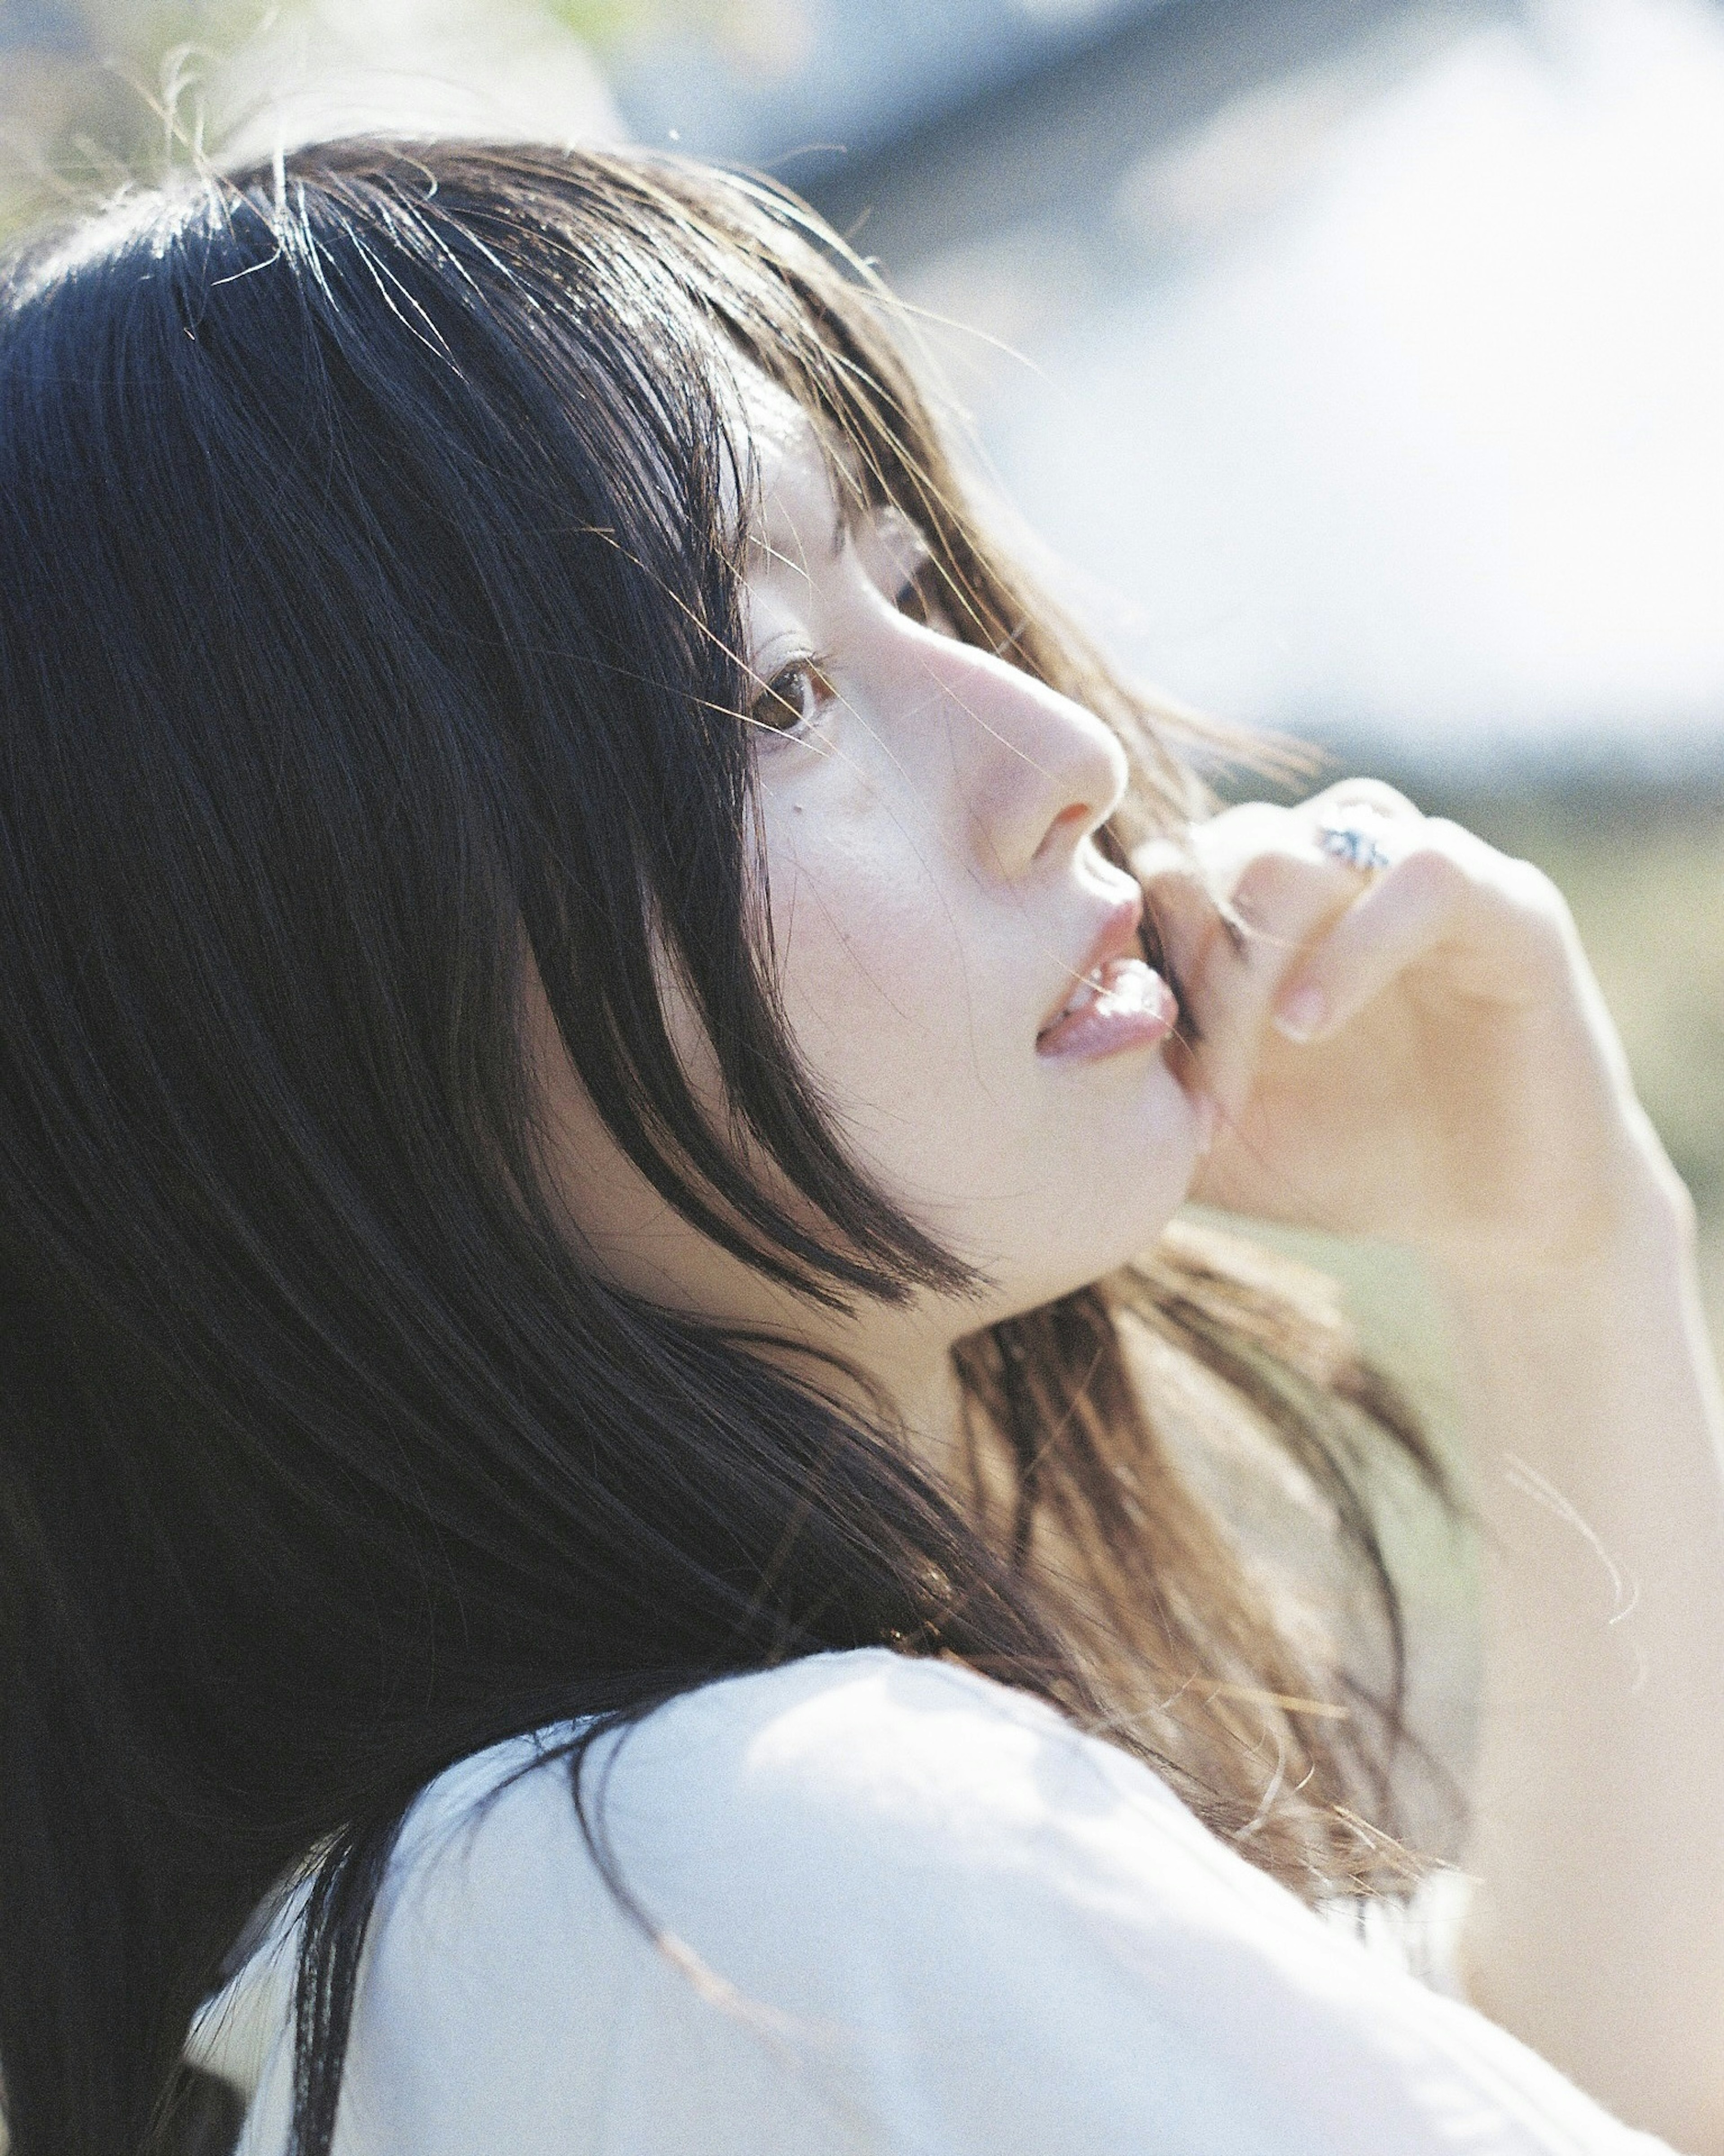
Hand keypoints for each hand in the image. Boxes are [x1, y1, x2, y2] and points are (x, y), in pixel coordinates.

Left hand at [1135, 781, 1682, 1278]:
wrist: (1493, 1216)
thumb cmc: (1345, 1161)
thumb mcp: (1212, 1136)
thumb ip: (1134, 1087)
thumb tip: (1024, 1069)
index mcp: (1256, 905)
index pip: (1159, 874)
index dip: (1132, 968)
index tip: (1133, 1078)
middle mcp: (1330, 863)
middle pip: (1212, 852)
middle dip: (1186, 973)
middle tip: (1193, 1092)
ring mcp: (1415, 868)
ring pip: (1293, 850)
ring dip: (1248, 961)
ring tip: (1250, 1061)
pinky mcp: (1507, 901)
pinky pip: (1419, 872)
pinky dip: (1349, 946)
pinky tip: (1310, 1024)